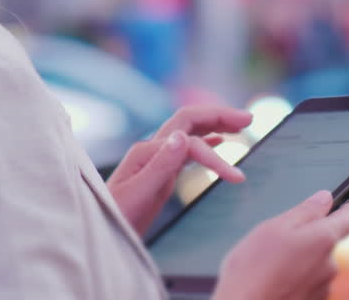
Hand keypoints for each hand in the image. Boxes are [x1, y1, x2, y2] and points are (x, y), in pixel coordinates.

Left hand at [107, 105, 252, 234]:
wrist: (99, 232)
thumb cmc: (115, 217)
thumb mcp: (138, 195)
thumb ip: (160, 165)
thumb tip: (183, 136)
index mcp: (147, 152)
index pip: (190, 142)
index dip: (216, 157)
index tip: (238, 178)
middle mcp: (152, 149)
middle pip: (190, 120)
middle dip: (219, 116)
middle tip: (249, 120)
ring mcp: (156, 158)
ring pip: (190, 130)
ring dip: (216, 123)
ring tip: (242, 125)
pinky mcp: (159, 170)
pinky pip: (187, 147)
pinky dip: (207, 140)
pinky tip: (220, 140)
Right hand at [213, 191, 348, 299]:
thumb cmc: (253, 269)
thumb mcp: (274, 228)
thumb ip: (305, 211)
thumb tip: (326, 198)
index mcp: (324, 240)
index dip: (345, 207)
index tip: (337, 204)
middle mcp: (330, 266)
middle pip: (327, 242)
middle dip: (308, 237)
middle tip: (278, 240)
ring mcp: (323, 288)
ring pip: (316, 264)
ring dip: (300, 260)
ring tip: (270, 265)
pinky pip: (308, 283)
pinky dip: (295, 279)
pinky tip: (273, 281)